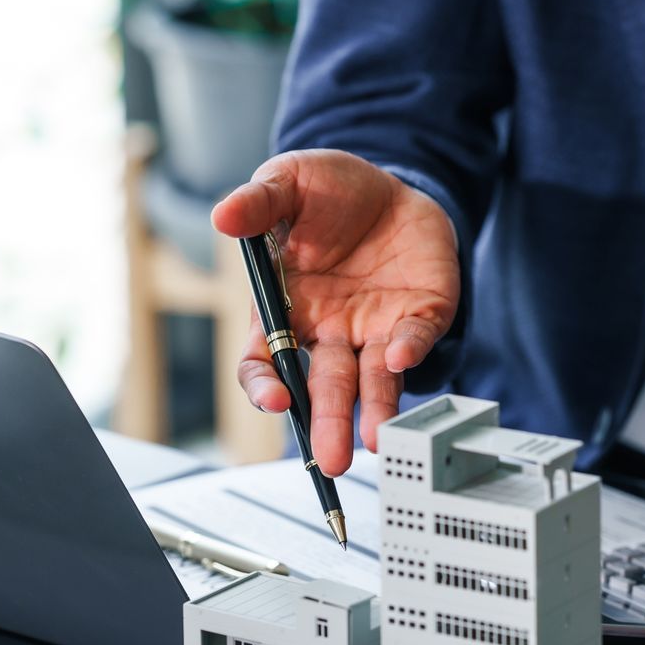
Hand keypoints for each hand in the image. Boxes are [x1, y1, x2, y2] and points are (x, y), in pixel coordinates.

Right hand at [212, 150, 460, 474]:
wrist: (392, 182)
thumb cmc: (328, 192)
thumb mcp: (287, 183)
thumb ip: (258, 202)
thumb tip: (223, 215)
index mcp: (287, 310)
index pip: (267, 363)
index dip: (265, 387)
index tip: (276, 400)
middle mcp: (331, 331)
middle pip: (325, 388)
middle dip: (328, 425)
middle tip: (332, 461)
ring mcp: (377, 329)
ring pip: (374, 381)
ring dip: (374, 412)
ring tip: (375, 442)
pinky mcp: (421, 315)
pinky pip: (416, 339)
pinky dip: (410, 350)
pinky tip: (402, 355)